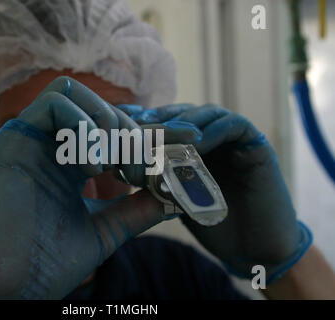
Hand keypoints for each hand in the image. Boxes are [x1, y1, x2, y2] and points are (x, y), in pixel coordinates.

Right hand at [0, 78, 200, 299]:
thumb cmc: (44, 264)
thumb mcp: (104, 232)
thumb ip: (136, 211)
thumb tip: (175, 196)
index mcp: (67, 166)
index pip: (111, 131)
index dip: (146, 135)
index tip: (182, 145)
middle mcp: (48, 147)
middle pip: (97, 108)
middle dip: (130, 133)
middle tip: (143, 169)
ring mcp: (29, 140)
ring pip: (73, 95)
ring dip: (106, 125)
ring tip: (118, 166)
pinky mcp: (11, 139)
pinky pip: (53, 105)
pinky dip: (82, 127)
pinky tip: (93, 167)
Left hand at [121, 104, 312, 283]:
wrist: (253, 250)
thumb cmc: (213, 226)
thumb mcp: (177, 198)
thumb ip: (158, 180)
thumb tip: (125, 168)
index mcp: (198, 148)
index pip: (171, 122)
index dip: (149, 121)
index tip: (127, 128)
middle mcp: (217, 140)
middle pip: (187, 114)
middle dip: (162, 118)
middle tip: (142, 125)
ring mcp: (236, 141)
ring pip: (209, 114)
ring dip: (185, 121)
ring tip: (164, 135)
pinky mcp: (257, 146)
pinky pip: (235, 126)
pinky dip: (213, 131)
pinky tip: (195, 144)